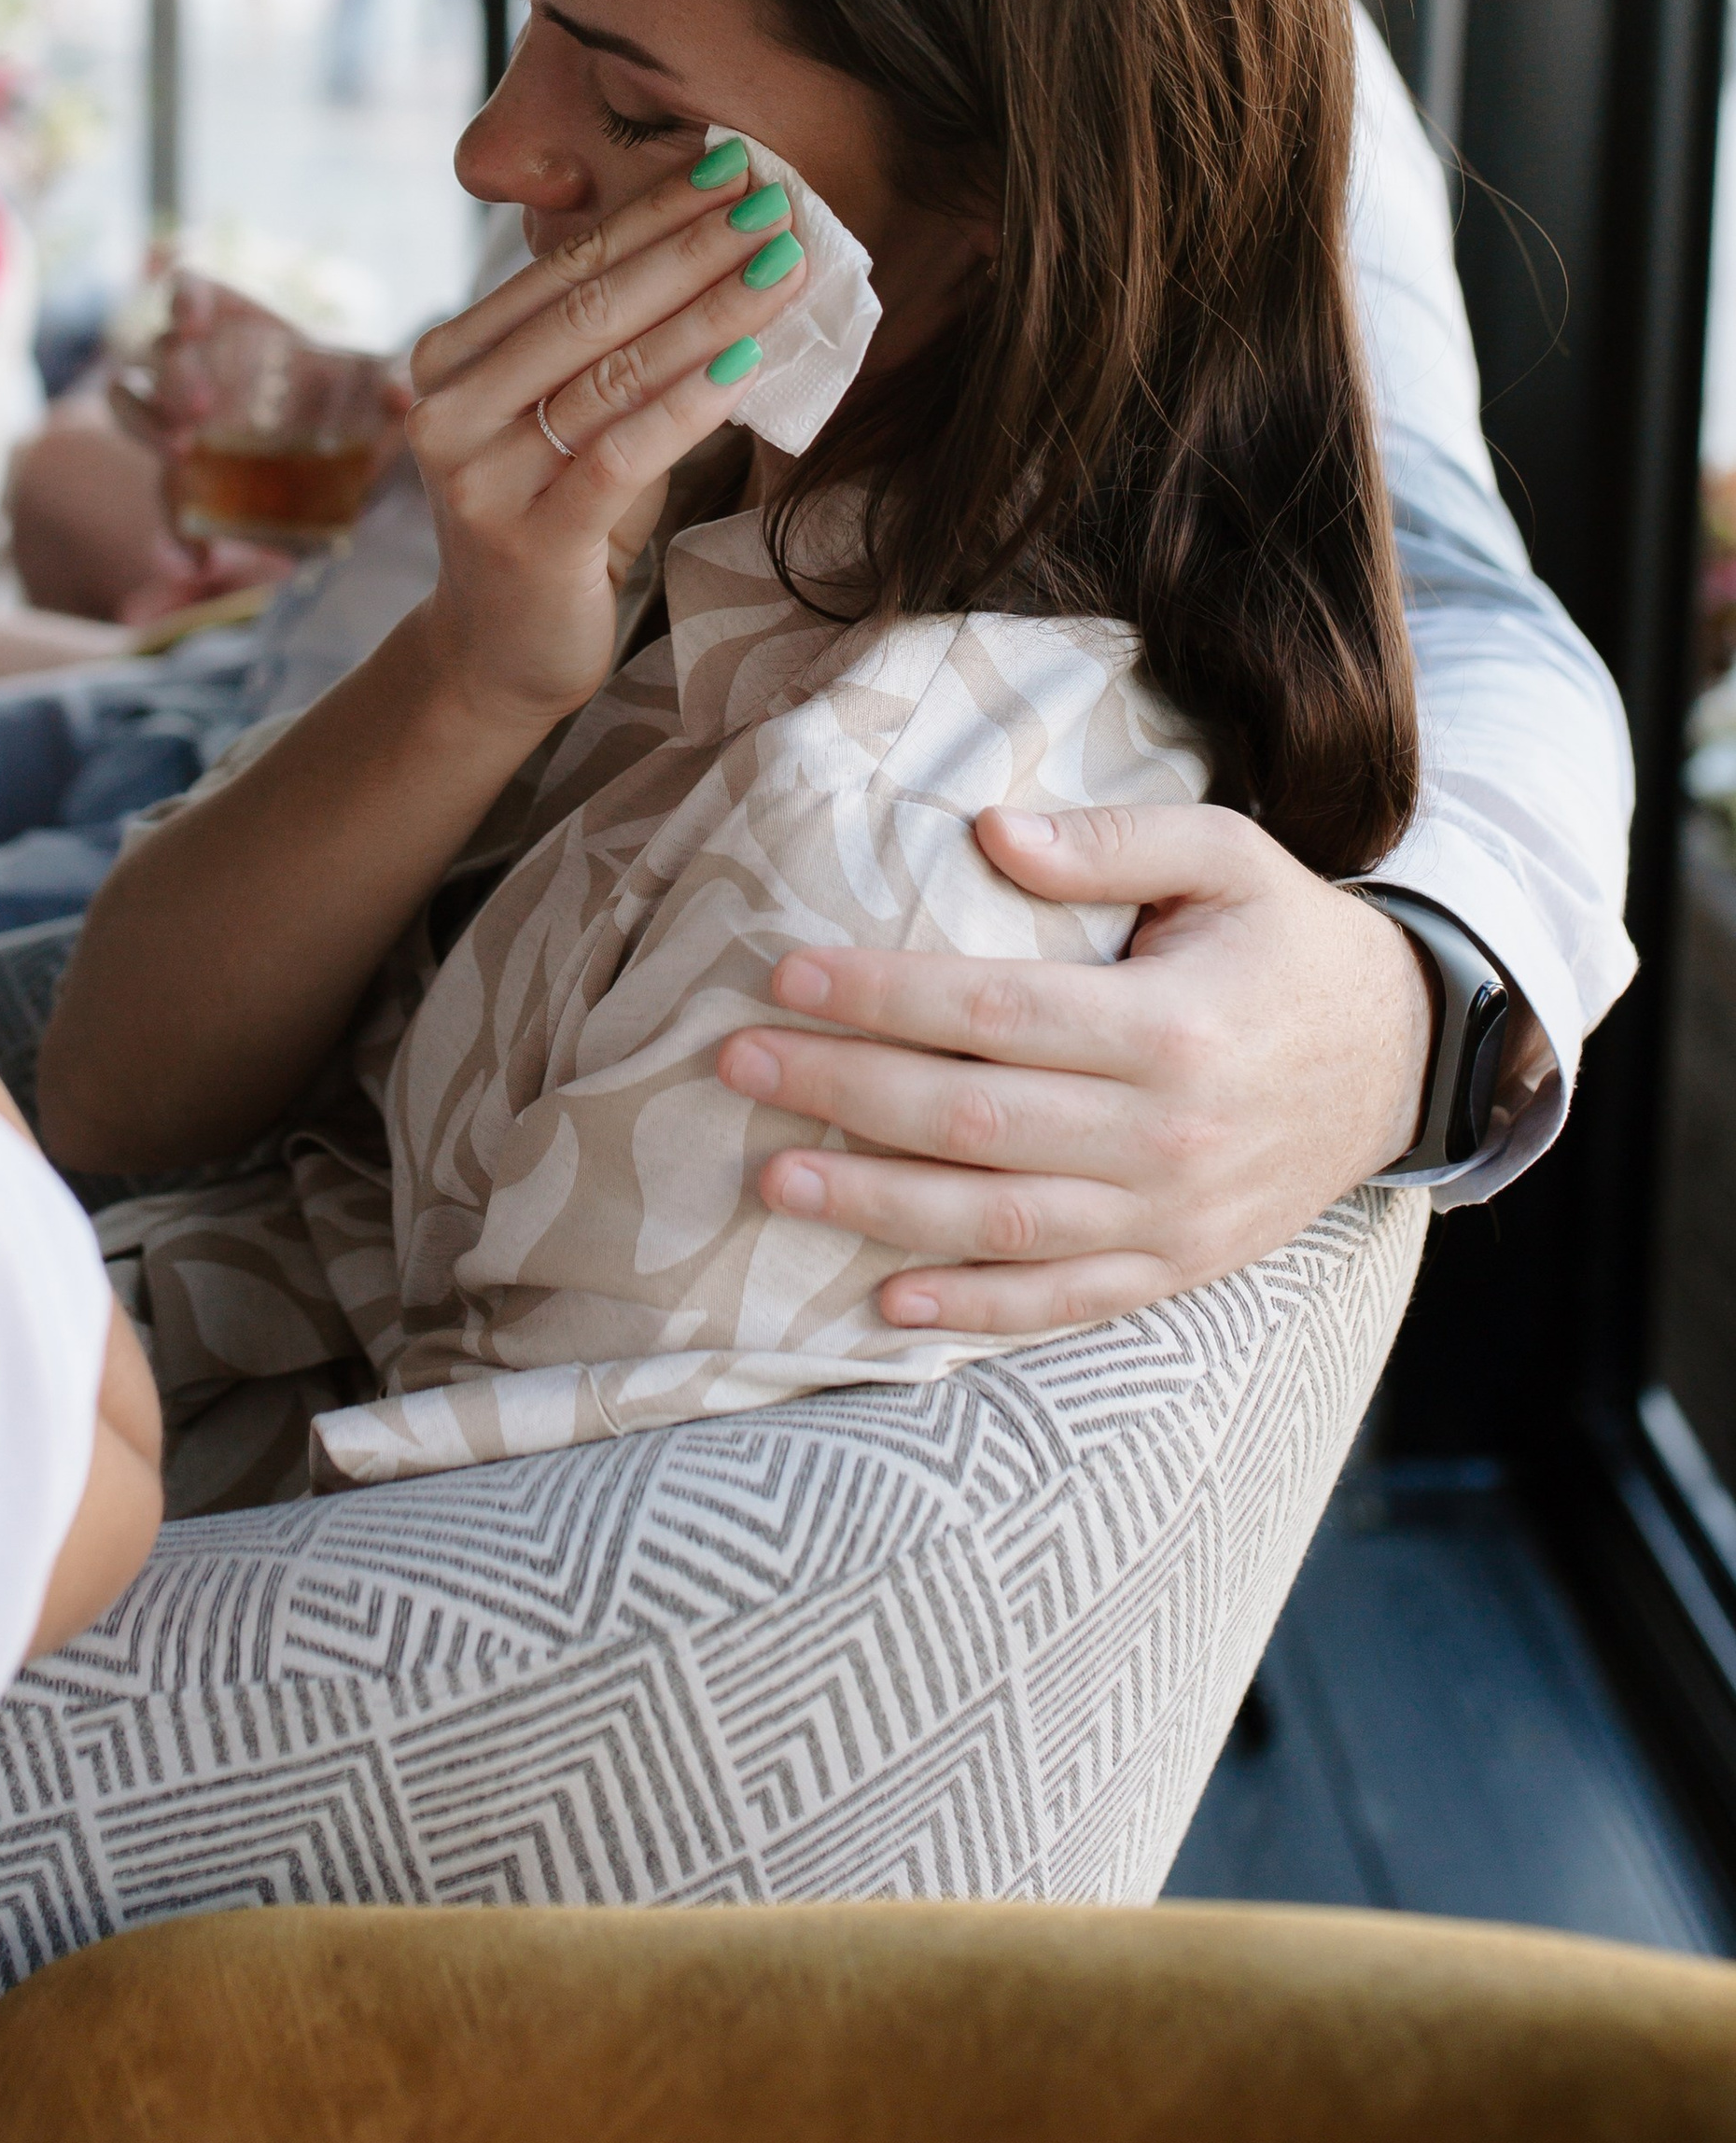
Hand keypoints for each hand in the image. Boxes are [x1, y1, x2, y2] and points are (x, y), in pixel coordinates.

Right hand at [403, 153, 808, 730]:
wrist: (497, 655)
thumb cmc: (553, 520)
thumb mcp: (565, 420)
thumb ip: (606, 348)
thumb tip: (720, 246)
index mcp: (450, 360)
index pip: (566, 268)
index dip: (654, 214)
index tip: (734, 168)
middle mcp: (448, 409)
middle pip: (591, 308)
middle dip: (693, 248)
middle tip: (775, 202)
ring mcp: (479, 476)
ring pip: (613, 373)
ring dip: (710, 313)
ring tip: (783, 268)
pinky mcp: (528, 538)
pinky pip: (622, 453)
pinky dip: (689, 404)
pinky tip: (747, 363)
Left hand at [727, 801, 1440, 1332]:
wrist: (1405, 1057)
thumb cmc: (1289, 939)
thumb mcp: (1229, 854)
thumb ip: (1113, 837)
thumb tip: (990, 832)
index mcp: (1172, 1024)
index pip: (994, 1010)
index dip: (882, 994)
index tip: (784, 974)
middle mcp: (1169, 1132)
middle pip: (974, 1120)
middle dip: (843, 1092)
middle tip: (737, 1066)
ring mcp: (1175, 1216)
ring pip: (1001, 1224)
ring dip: (877, 1207)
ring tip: (773, 1179)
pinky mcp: (1180, 1268)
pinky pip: (1063, 1303)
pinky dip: (973, 1310)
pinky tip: (882, 1302)